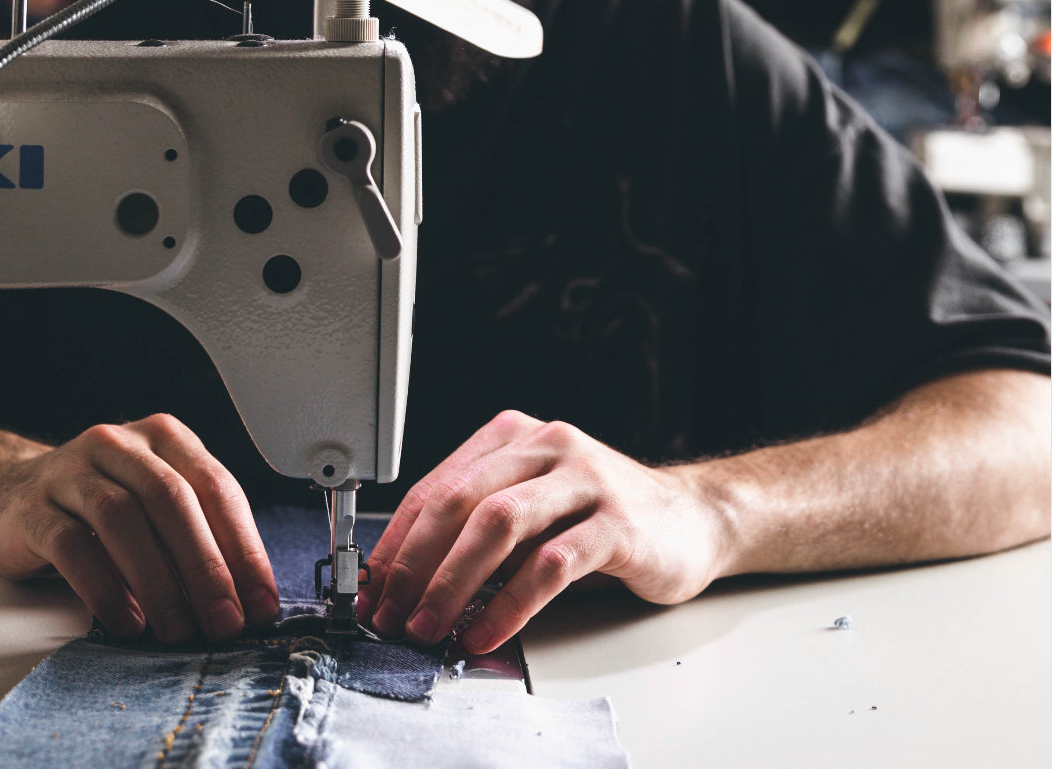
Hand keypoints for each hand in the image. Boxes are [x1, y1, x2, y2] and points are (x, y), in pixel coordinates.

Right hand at [0, 415, 278, 642]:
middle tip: (223, 621)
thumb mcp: (158, 507)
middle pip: (171, 501)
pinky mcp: (31, 508)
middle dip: (205, 568)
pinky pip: (71, 546)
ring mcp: (70, 471)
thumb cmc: (103, 508)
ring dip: (157, 581)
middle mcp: (118, 445)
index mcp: (164, 438)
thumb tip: (248, 602)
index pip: (216, 489)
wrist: (13, 495)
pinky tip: (127, 620)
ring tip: (177, 628)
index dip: (244, 549)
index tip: (259, 603)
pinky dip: (104, 588)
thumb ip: (201, 538)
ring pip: (121, 518)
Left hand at [359, 410, 735, 652]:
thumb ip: (478, 529)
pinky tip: (489, 631)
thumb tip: (409, 581)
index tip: (375, 588)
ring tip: (431, 625)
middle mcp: (546, 445)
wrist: (693, 519)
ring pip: (498, 524)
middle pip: (458, 501)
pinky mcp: (617, 523)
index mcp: (513, 437)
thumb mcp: (531, 509)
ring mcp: (585, 479)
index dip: (397, 542)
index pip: (435, 486)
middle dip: (416, 564)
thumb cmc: (601, 517)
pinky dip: (511, 604)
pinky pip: (550, 564)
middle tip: (394, 612)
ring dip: (453, 582)